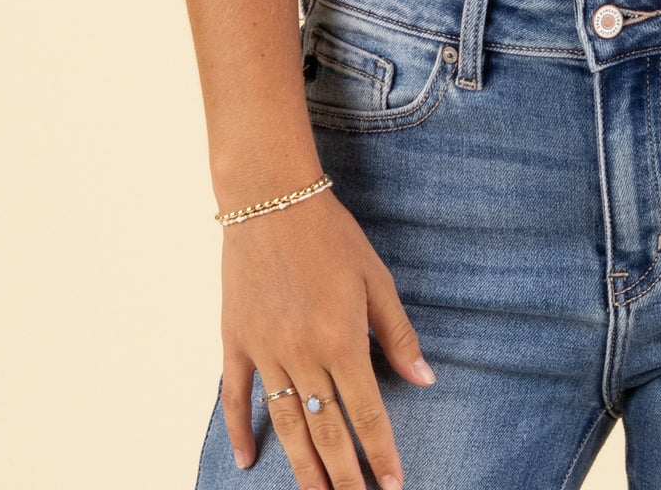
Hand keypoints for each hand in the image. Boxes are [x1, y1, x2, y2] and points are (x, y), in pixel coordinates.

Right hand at [220, 185, 435, 489]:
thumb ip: (398, 333)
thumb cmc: (331, 234)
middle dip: (345, 474)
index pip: (367, 413)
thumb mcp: (376, 278)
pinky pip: (237, 397)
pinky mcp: (236, 342)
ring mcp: (266, 352)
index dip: (381, 452)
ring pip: (287, 422)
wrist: (271, 199)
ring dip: (302, 466)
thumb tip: (424, 378)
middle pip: (327, 430)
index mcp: (343, 341)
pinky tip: (248, 460)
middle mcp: (303, 355)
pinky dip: (241, 430)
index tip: (393, 483)